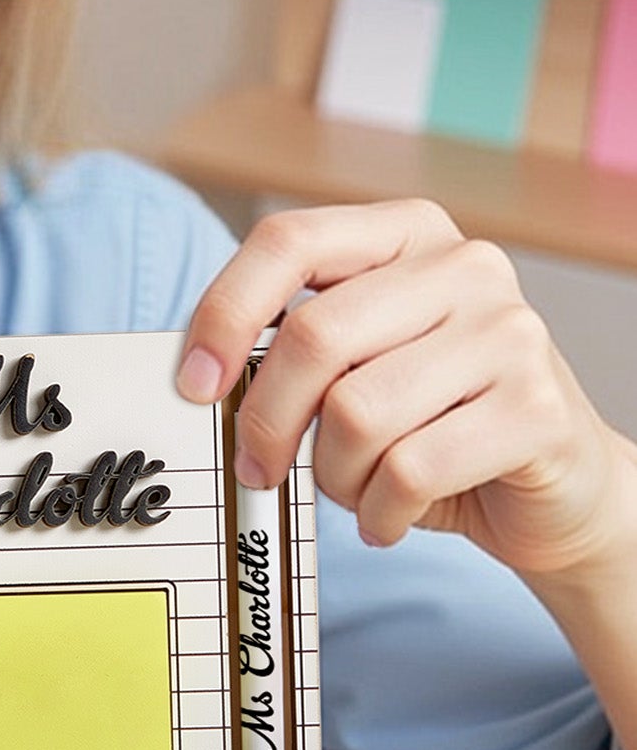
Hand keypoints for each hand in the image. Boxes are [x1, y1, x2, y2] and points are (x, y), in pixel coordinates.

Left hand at [176, 198, 636, 580]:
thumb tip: (197, 377)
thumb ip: (294, 349)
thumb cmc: (438, 421)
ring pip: (357, 413)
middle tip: (257, 467)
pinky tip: (388, 516)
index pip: (289, 241)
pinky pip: (410, 470)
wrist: (557, 486)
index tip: (192, 383)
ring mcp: (509, 333)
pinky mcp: (536, 409)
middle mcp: (465, 266)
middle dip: (266, 419)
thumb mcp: (361, 365)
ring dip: (334, 475)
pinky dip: (379, 511)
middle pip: (314, 336)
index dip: (224, 313)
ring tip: (353, 489)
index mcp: (407, 232)